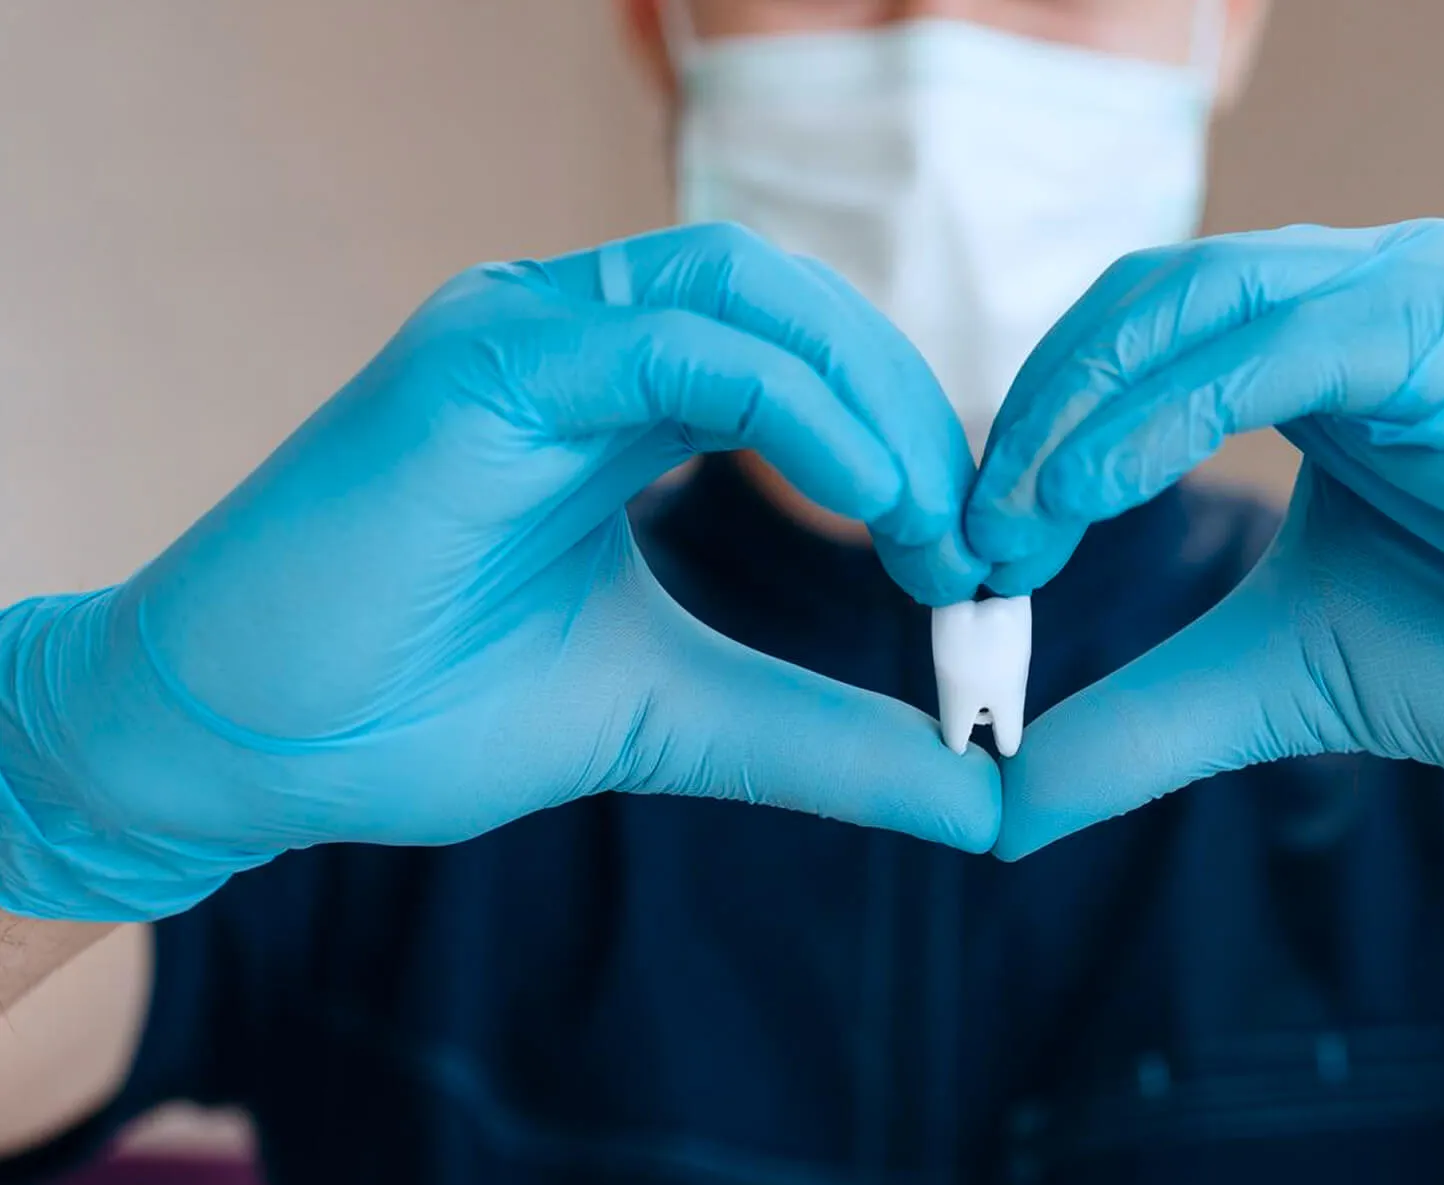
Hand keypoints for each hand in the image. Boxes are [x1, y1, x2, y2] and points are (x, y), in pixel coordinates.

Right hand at [0, 223, 998, 920]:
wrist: (236, 751)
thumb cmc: (417, 714)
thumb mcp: (669, 716)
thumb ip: (817, 736)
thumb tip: (980, 794)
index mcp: (617, 406)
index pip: (804, 361)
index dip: (910, 443)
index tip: (972, 572)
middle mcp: (574, 345)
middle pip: (798, 307)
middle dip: (913, 413)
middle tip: (976, 546)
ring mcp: (522, 337)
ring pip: (747, 290)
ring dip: (871, 395)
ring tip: (934, 526)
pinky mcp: (477, 362)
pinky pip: (676, 339)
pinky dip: (799, 401)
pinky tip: (873, 495)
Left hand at [968, 220, 1443, 858]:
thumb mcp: (1273, 684)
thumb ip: (1138, 719)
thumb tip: (999, 804)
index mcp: (1311, 352)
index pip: (1126, 341)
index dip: (1032, 432)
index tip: (972, 553)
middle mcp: (1356, 297)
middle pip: (1139, 304)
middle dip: (1033, 418)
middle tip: (972, 545)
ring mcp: (1414, 295)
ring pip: (1195, 300)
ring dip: (1078, 411)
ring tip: (1016, 530)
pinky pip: (1285, 336)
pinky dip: (1169, 406)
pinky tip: (1095, 495)